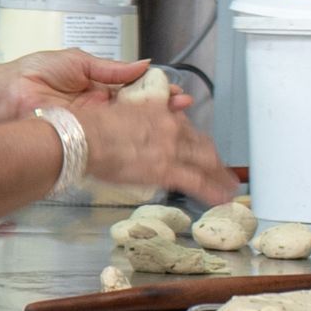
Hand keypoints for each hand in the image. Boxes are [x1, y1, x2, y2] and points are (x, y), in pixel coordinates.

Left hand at [3, 52, 189, 119]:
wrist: (5, 95)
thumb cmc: (36, 72)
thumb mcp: (78, 61)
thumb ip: (111, 68)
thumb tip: (144, 64)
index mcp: (99, 85)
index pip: (134, 88)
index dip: (155, 89)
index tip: (175, 90)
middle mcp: (99, 106)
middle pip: (136, 108)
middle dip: (161, 107)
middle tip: (183, 107)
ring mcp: (93, 123)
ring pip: (128, 124)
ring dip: (151, 123)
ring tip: (175, 121)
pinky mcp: (85, 137)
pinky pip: (111, 137)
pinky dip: (130, 136)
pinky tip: (149, 136)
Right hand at [72, 94, 234, 205]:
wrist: (81, 137)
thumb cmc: (88, 128)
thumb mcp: (117, 115)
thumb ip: (134, 122)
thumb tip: (136, 134)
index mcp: (158, 113)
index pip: (185, 128)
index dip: (195, 141)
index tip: (200, 148)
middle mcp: (170, 127)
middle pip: (201, 144)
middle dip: (214, 159)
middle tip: (224, 170)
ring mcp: (171, 148)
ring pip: (205, 162)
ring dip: (220, 175)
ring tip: (229, 186)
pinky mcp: (166, 169)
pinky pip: (197, 181)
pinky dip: (213, 190)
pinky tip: (222, 198)